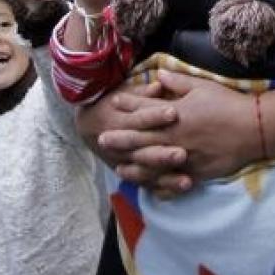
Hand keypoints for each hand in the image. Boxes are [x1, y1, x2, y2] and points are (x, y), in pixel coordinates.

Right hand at [79, 82, 190, 196]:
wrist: (88, 126)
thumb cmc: (110, 105)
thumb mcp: (121, 94)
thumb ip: (141, 93)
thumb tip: (159, 84)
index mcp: (120, 122)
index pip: (139, 119)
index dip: (155, 116)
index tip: (174, 112)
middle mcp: (121, 146)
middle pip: (144, 151)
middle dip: (163, 154)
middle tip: (182, 154)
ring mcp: (126, 163)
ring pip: (147, 173)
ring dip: (166, 178)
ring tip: (186, 180)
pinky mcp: (131, 175)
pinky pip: (148, 185)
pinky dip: (164, 190)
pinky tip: (181, 190)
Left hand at [99, 70, 257, 196]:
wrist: (252, 129)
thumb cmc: (227, 104)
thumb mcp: (202, 86)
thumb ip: (178, 82)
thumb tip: (158, 75)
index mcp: (175, 115)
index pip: (145, 110)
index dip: (129, 106)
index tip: (113, 103)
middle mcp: (174, 137)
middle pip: (141, 139)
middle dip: (120, 139)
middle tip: (101, 140)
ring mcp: (183, 157)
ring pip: (153, 165)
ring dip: (134, 167)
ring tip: (119, 169)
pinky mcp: (195, 173)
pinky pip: (173, 183)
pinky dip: (161, 187)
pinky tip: (151, 190)